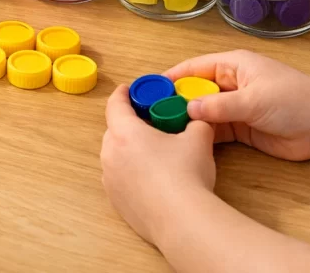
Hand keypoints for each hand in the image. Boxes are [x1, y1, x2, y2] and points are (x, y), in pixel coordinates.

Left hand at [101, 84, 215, 243]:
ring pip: (115, 156)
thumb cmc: (186, 175)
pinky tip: (150, 179)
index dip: (123, 94)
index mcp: (124, 132)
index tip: (127, 89)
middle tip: (150, 124)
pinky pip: (119, 178)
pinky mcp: (115, 200)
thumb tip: (199, 119)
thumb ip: (196, 123)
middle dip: (130, 125)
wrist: (182, 220)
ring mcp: (109, 178)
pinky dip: (130, 174)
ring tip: (153, 154)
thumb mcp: (198, 139)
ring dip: (129, 151)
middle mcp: (109, 153)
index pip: (115, 104)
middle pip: (115, 130)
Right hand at [165, 50, 309, 161]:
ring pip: (201, 111)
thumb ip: (218, 106)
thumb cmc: (292, 100)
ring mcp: (233, 106)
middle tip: (152, 115)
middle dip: (174, 101)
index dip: (171, 77)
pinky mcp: (238, 128)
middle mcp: (229, 84)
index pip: (193, 68)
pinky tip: (184, 141)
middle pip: (193, 91)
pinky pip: (212, 129)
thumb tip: (186, 109)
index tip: (150, 89)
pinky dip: (199, 134)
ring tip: (162, 130)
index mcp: (232, 65)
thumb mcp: (253, 99)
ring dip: (185, 119)